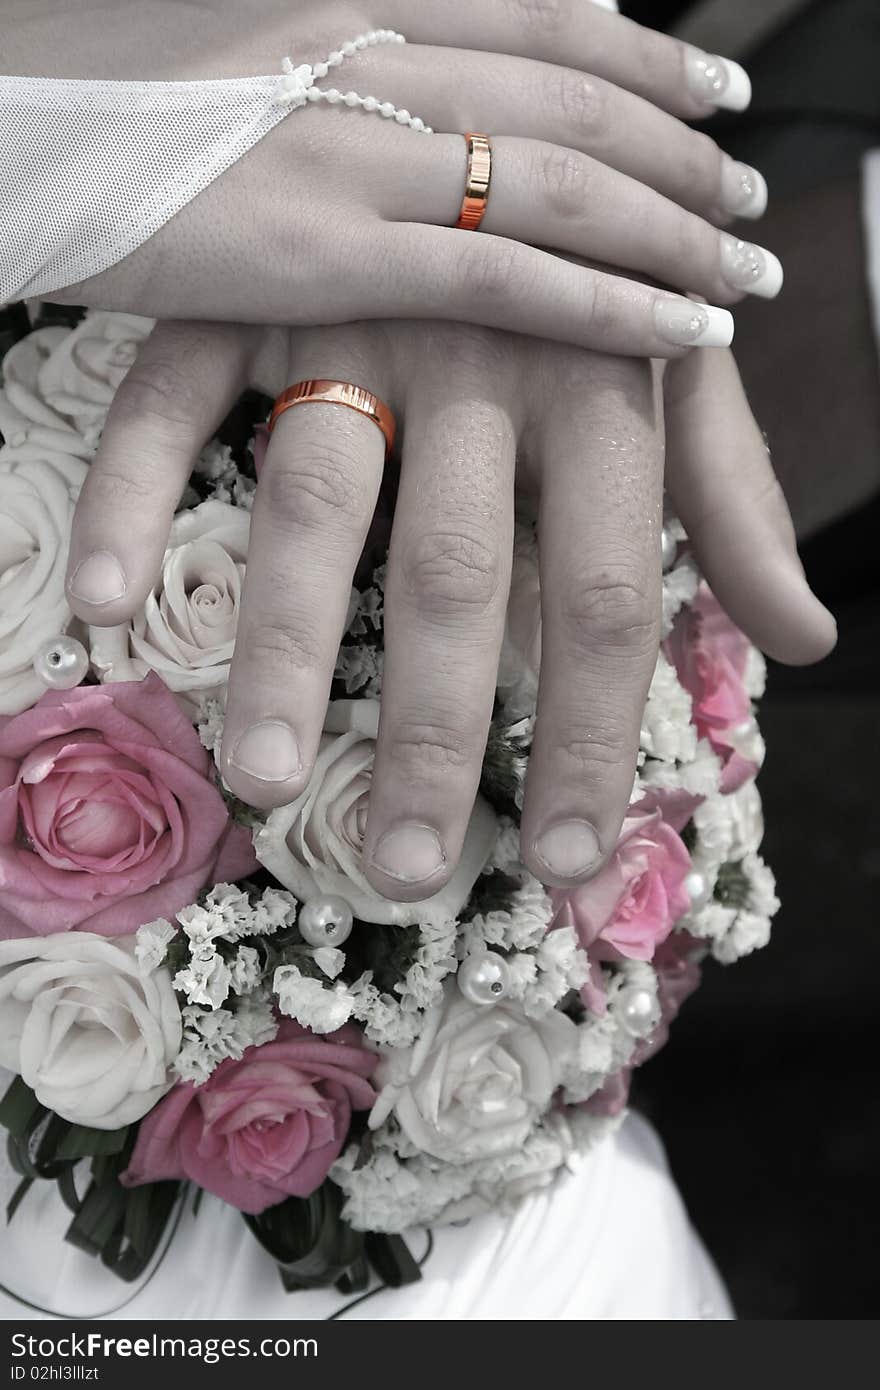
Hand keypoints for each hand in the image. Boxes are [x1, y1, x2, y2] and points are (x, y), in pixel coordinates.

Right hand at [15, 1, 778, 353]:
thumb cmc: (90, 88)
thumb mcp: (230, 33)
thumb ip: (341, 48)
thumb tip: (419, 63)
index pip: (549, 9)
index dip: (650, 50)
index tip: (718, 89)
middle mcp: (372, 45)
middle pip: (579, 98)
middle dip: (685, 153)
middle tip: (750, 201)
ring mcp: (352, 145)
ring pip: (564, 186)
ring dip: (674, 232)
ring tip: (742, 273)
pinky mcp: (322, 248)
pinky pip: (503, 277)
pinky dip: (606, 306)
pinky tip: (681, 332)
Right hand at [65, 318, 834, 896]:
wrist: (508, 93)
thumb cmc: (600, 277)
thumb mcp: (685, 378)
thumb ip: (735, 508)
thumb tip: (802, 640)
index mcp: (602, 383)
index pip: (607, 594)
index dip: (586, 735)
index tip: (557, 862)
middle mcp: (483, 352)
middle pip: (456, 571)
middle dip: (431, 731)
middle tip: (407, 869)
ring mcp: (351, 316)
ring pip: (315, 496)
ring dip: (283, 643)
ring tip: (268, 778)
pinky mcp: (245, 292)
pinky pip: (171, 397)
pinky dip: (134, 495)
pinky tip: (111, 607)